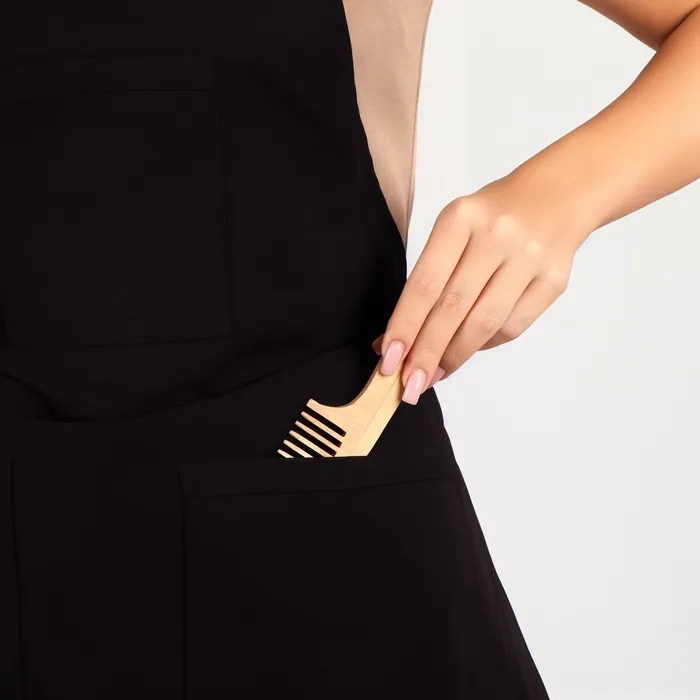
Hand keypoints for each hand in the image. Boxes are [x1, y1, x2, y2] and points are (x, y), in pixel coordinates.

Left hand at [373, 173, 590, 403]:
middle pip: (453, 309)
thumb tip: (395, 341)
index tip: (389, 361)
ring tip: (433, 375)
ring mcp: (529, 259)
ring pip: (485, 324)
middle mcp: (496, 236)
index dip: (405, 326)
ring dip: (454, 357)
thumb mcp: (453, 230)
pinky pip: (512, 327)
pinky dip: (484, 346)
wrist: (556, 195)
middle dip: (426, 353)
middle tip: (408, 385)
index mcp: (461, 219)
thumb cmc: (490, 219)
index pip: (425, 284)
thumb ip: (427, 282)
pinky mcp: (554, 280)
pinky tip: (467, 350)